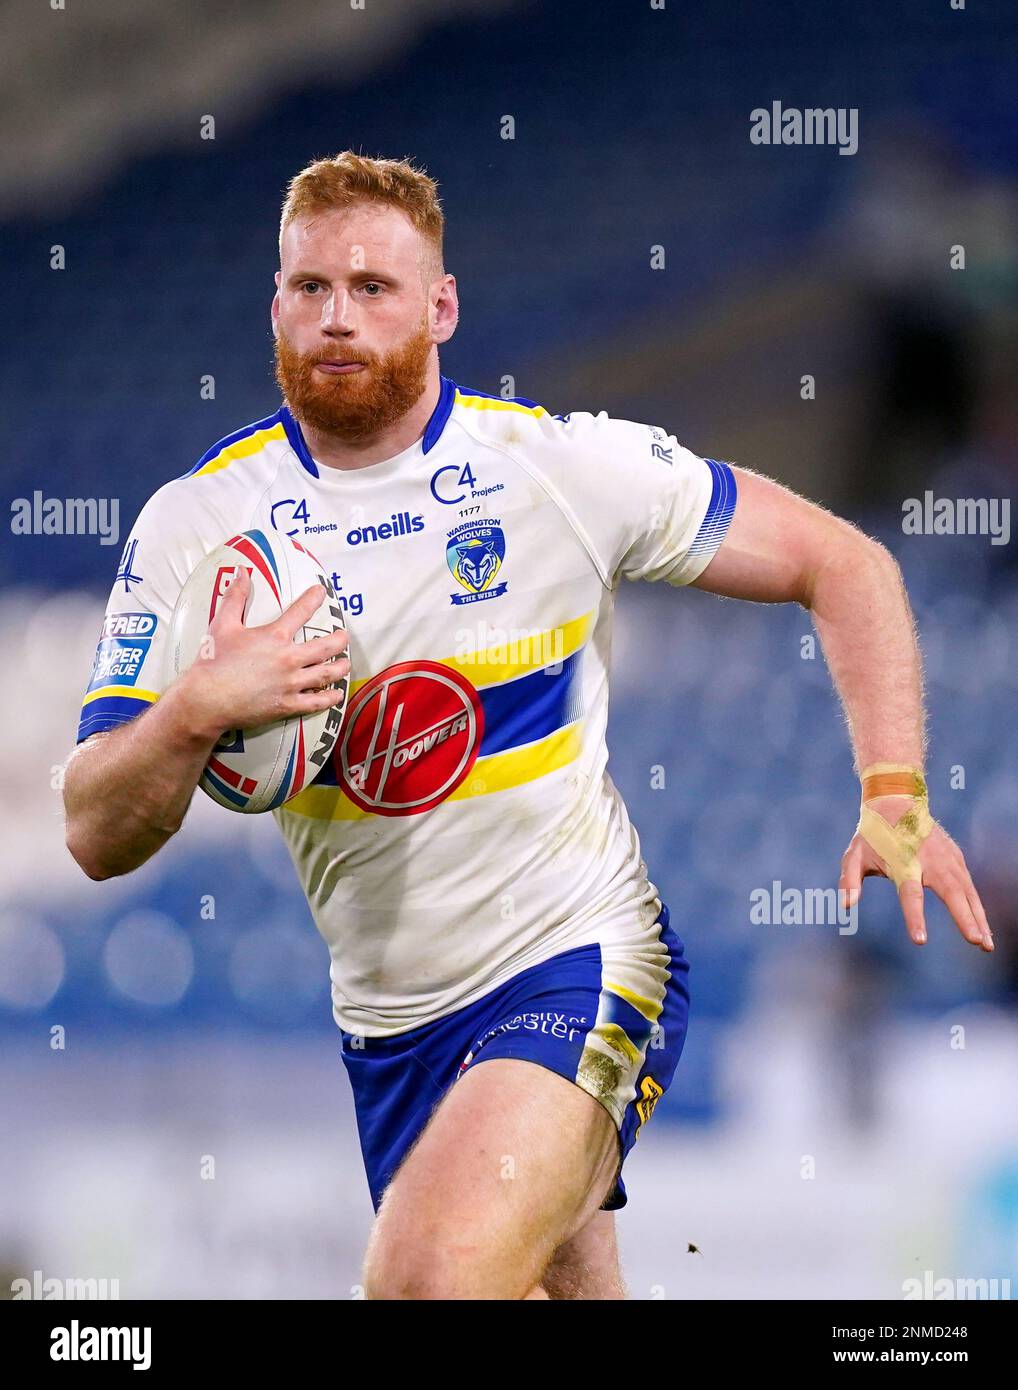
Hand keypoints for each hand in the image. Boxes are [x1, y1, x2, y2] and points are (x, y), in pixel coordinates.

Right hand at [176, 568, 349, 737]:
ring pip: (326, 674)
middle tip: (344, 636)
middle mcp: (288, 658)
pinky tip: (336, 695)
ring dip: (340, 667)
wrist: (207, 698)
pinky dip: (329, 698)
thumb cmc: (213, 661)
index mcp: (275, 636)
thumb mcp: (223, 624)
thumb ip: (236, 597)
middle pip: (326, 646)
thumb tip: (241, 573)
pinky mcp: (287, 705)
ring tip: (345, 664)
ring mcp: (290, 683)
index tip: (322, 592)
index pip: (301, 611)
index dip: (314, 598)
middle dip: (340, 640)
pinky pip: (316, 702)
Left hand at [840, 794, 992, 951]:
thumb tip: (846, 905)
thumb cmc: (872, 835)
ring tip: (986, 945)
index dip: (915, 917)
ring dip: (978, 918)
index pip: (910, 894)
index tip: (920, 940)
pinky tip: (984, 929)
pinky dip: (978, 908)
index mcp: (903, 863)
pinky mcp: (956, 858)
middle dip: (964, 917)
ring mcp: (947, 858)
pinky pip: (969, 887)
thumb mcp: (854, 855)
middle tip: (976, 941)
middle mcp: (930, 861)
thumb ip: (850, 880)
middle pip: (951, 892)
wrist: (897, 801)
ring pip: (967, 892)